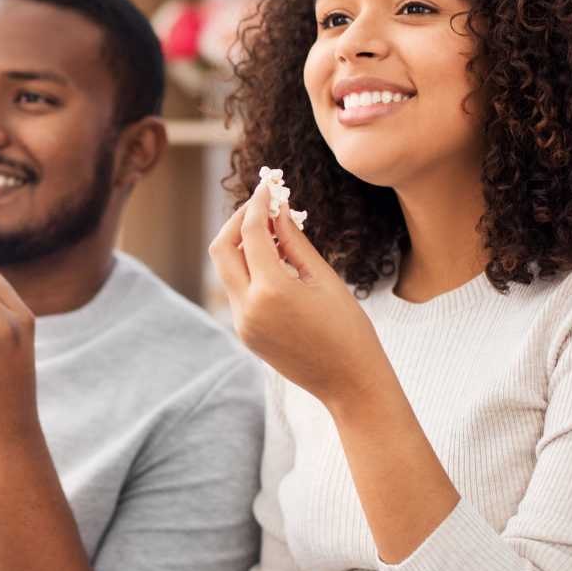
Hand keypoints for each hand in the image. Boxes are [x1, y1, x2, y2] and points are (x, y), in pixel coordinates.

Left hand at [209, 182, 392, 411]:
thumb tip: (278, 208)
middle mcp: (247, 308)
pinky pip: (236, 291)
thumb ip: (294, 240)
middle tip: (262, 206)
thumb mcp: (324, 278)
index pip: (252, 232)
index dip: (259, 204)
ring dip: (242, 246)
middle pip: (222, 249)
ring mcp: (242, 324)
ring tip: (275, 233)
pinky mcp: (244, 334)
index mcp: (271, 290)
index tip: (269, 187)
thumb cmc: (348, 329)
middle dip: (238, 221)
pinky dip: (248, 270)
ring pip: (226, 271)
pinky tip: (275, 262)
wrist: (350, 383)